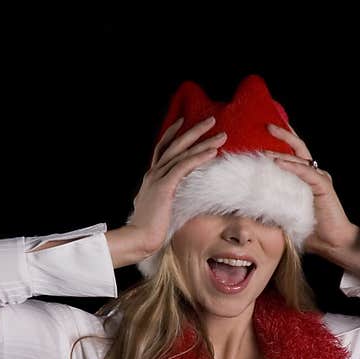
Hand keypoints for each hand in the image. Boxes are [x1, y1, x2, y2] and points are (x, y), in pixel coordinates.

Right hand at [127, 115, 227, 253]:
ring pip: (183, 153)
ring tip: (221, 135)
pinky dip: (199, 157)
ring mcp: (158, 179)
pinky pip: (185, 167)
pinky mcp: (165, 187)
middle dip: (194, 131)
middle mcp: (153, 174)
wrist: (138, 238)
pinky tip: (212, 151)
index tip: (183, 122)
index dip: (172, 134)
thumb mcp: (156, 208)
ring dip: (203, 142)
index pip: (162, 149)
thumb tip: (170, 198)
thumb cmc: (148, 229)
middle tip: (211, 120)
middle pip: (175, 145)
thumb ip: (162, 198)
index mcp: (151, 177)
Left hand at [263, 123, 358, 254]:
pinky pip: (306, 173)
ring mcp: (320, 178)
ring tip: (265, 151)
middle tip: (267, 126)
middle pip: (299, 148)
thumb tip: (249, 207)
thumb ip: (273, 206)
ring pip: (300, 159)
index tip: (267, 131)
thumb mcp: (287, 215)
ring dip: (281, 154)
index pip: (294, 154)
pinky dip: (292, 167)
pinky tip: (278, 163)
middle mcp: (315, 174)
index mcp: (307, 178)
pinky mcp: (323, 187)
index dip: (283, 141)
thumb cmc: (312, 231)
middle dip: (284, 135)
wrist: (333, 242)